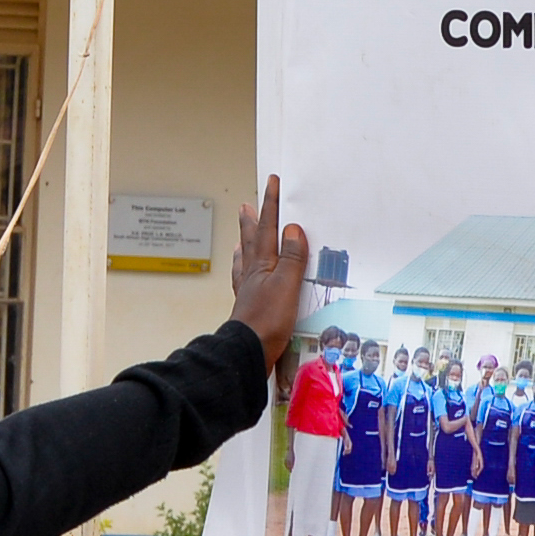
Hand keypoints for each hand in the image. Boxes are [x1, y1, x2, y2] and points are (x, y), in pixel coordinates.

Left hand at [229, 174, 311, 367]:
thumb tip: (293, 230)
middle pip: (251, 240)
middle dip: (251, 221)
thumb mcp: (287, 286)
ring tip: (241, 233)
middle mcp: (252, 274)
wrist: (247, 353)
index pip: (267, 228)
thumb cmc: (266, 322)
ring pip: (246, 259)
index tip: (271, 182)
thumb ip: (292, 258)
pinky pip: (244, 281)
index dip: (270, 205)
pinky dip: (243, 271)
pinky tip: (243, 273)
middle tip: (245, 205)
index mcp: (262, 265)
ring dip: (245, 243)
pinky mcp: (249, 307)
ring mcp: (248, 290)